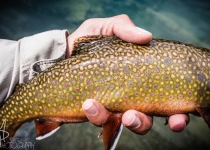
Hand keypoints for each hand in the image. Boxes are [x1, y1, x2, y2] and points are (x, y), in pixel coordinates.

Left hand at [68, 14, 188, 133]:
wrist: (64, 53)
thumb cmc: (89, 41)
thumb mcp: (106, 28)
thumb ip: (124, 28)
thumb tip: (147, 36)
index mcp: (140, 79)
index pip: (164, 100)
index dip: (176, 114)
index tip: (177, 118)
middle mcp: (130, 96)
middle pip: (145, 119)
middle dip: (142, 123)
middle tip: (131, 117)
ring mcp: (113, 105)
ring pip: (122, 124)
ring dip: (115, 121)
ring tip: (99, 107)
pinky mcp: (96, 110)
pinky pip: (101, 121)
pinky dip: (97, 116)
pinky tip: (88, 104)